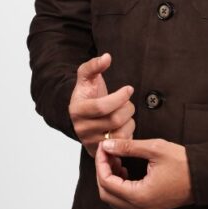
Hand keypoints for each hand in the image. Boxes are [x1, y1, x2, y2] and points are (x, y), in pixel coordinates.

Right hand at [68, 53, 134, 173]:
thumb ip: (94, 65)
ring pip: (121, 133)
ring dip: (130, 121)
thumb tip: (106, 57)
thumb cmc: (87, 94)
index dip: (119, 97)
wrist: (82, 115)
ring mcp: (90, 142)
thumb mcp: (86, 77)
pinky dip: (128, 134)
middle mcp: (81, 128)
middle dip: (128, 108)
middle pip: (114, 120)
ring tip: (126, 113)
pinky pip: (121, 145)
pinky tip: (124, 125)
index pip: (102, 106)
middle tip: (129, 102)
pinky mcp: (99, 151)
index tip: (129, 88)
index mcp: (77, 109)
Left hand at [95, 138, 194, 208]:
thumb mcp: (155, 149)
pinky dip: (119, 185)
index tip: (104, 147)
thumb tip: (108, 146)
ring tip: (116, 159)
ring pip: (114, 199)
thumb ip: (128, 147)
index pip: (107, 182)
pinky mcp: (149, 205)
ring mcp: (145, 208)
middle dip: (103, 172)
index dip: (101, 163)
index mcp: (139, 196)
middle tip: (107, 153)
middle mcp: (140, 207)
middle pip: (106, 194)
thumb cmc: (184, 163)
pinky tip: (125, 168)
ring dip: (110, 179)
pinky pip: (125, 200)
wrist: (205, 176)